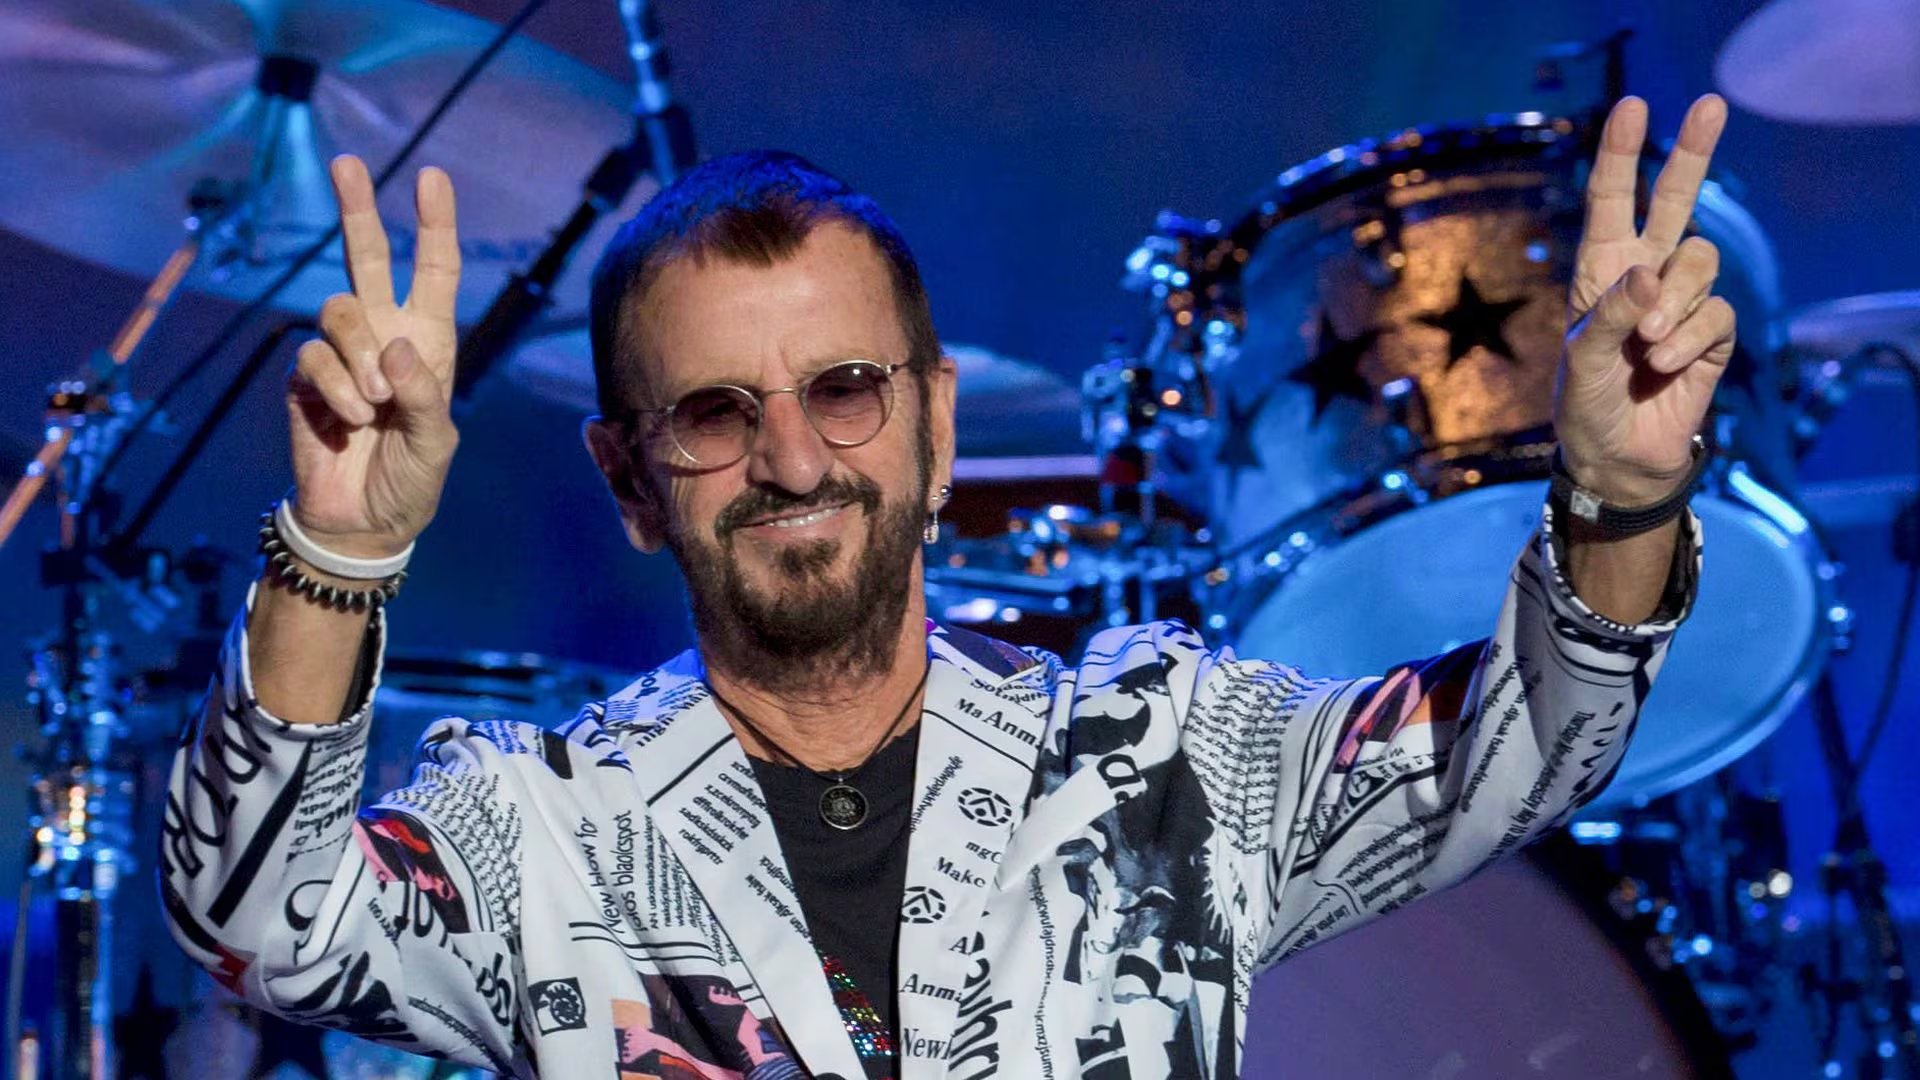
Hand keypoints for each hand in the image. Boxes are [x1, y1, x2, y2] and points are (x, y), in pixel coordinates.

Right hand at [287, 157, 461, 557]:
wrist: (361, 521)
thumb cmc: (411, 479)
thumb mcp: (436, 442)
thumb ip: (424, 394)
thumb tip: (396, 345)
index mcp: (428, 343)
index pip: (433, 273)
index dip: (433, 225)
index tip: (432, 176)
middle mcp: (384, 335)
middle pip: (366, 258)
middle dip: (357, 209)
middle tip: (347, 163)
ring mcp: (342, 354)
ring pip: (337, 310)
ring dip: (359, 358)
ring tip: (375, 407)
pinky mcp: (305, 377)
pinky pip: (313, 357)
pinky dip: (336, 390)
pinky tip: (349, 423)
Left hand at [1555, 94, 1735, 505]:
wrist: (1616, 459)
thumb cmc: (1583, 406)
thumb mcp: (1580, 362)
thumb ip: (1608, 316)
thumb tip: (1649, 273)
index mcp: (1600, 270)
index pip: (1610, 201)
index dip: (1620, 154)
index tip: (1632, 107)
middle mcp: (1643, 275)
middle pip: (1675, 200)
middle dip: (1690, 153)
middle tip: (1708, 103)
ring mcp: (1680, 301)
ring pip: (1700, 260)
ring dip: (1674, 301)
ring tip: (1646, 345)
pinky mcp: (1711, 333)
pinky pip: (1715, 312)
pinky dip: (1688, 339)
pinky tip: (1662, 367)